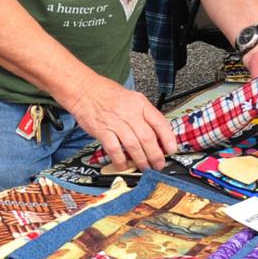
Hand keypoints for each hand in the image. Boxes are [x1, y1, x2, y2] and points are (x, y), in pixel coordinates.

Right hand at [62, 74, 176, 170]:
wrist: (85, 90)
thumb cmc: (109, 94)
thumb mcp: (133, 98)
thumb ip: (145, 114)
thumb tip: (158, 133)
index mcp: (140, 104)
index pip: (159, 122)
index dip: (168, 138)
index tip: (172, 150)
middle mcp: (130, 113)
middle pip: (147, 137)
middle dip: (156, 155)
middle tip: (159, 165)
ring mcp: (115, 122)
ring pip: (133, 145)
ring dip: (141, 160)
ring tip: (145, 168)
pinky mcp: (102, 131)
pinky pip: (114, 149)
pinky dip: (120, 160)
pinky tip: (123, 165)